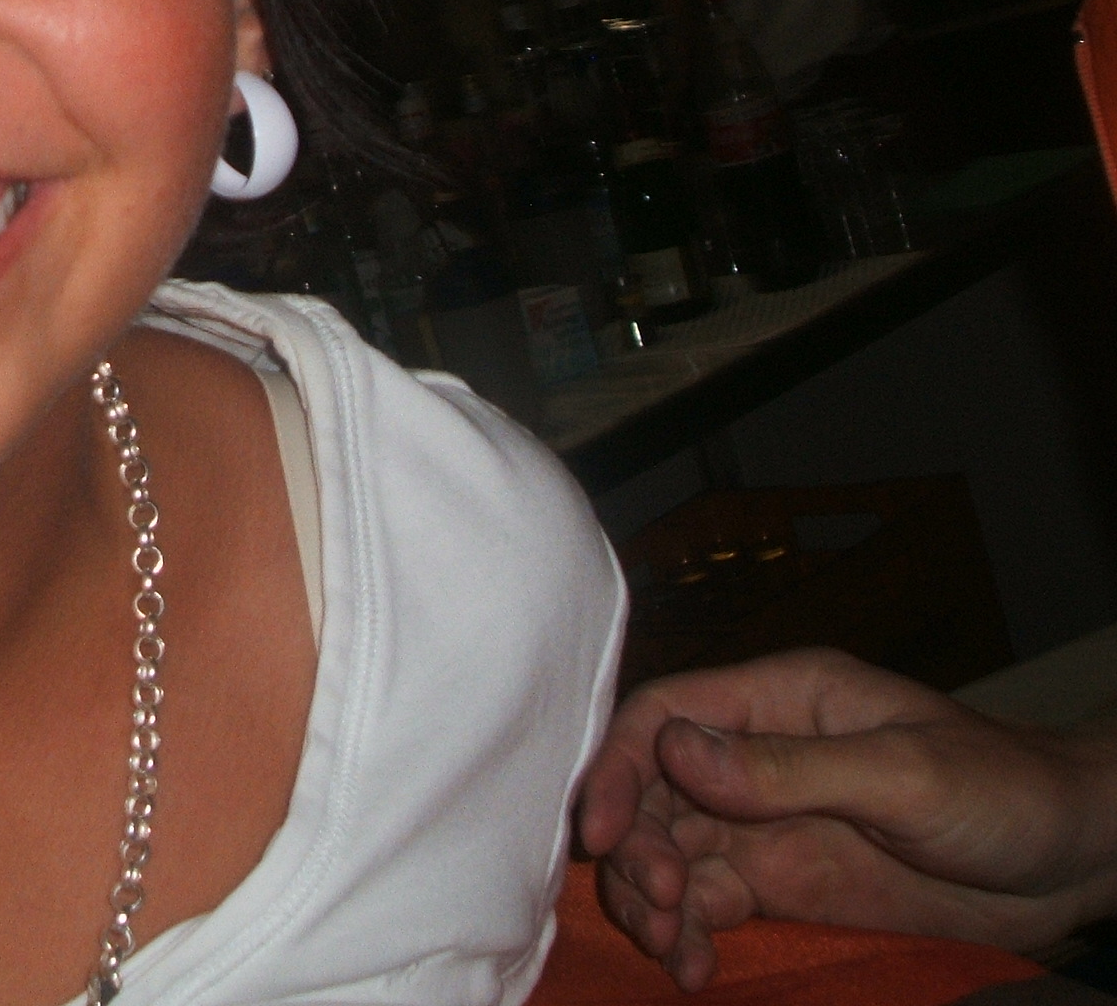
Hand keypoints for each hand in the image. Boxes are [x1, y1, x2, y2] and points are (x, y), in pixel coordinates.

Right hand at [577, 648, 1116, 990]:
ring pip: (669, 850)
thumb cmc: (1001, 790)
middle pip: (650, 790)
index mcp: (776, 700)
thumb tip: (674, 752)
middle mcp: (754, 756)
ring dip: (653, 898)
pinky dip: (690, 935)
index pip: (665, 715)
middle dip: (635, 847)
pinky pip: (710, 903)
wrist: (1071, 858)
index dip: (617, 767)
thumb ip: (787, 767)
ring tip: (670, 948)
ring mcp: (765, 822)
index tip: (600, 833)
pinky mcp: (782, 881)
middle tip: (660, 903)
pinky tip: (694, 968)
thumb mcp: (901, 773)